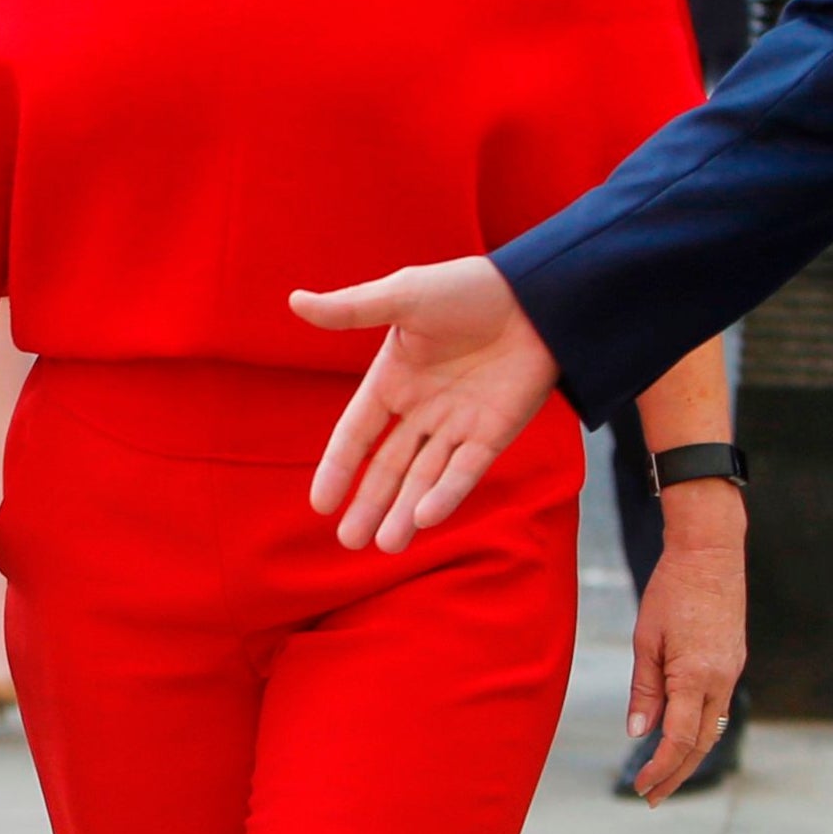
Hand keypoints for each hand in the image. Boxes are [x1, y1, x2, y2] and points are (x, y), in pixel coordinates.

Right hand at [291, 257, 562, 551]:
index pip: (356, 434)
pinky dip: (446, 494)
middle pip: (388, 467)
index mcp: (393, 380)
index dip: (338, 468)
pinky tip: (425, 518)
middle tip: (349, 541)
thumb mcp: (404, 295)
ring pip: (424, 478)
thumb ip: (352, 309)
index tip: (319, 504)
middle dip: (369, 504)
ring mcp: (458, 425)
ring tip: (386, 545)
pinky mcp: (494, 434)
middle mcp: (422, 410)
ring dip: (405, 511)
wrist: (538, 294)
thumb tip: (294, 301)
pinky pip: (465, 471)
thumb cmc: (467, 288)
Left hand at [627, 485, 747, 801]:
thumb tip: (639, 733)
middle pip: (701, 743)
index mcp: (696, 676)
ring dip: (689, 756)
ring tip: (664, 777)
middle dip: (675, 775)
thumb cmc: (671, 590)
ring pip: (712, 728)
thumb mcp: (647, 640)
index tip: (640, 787)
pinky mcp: (733, 662)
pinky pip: (718, 707)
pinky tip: (682, 738)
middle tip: (651, 798)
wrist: (710, 553)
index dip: (659, 768)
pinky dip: (700, 729)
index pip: (679, 739)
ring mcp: (731, 672)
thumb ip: (645, 689)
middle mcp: (721, 680)